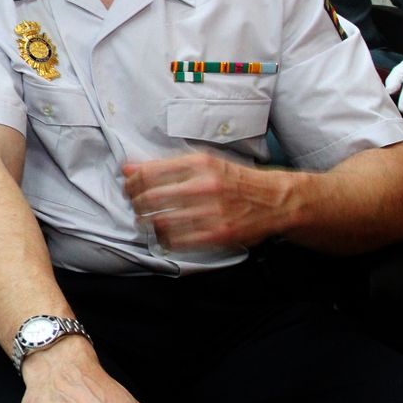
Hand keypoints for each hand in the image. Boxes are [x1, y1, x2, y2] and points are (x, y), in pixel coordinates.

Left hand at [123, 152, 290, 251]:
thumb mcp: (204, 162)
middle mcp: (204, 186)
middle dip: (136, 203)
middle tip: (135, 205)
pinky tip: (163, 235)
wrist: (275, 199)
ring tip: (146, 221)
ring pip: (161, 221)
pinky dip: (164, 240)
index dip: (131, 183)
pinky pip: (178, 241)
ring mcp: (212, 212)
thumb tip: (127, 168)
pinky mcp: (218, 234)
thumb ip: (166, 165)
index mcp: (199, 163)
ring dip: (147, 223)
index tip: (128, 187)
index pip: (149, 173)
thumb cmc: (235, 179)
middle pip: (150, 198)